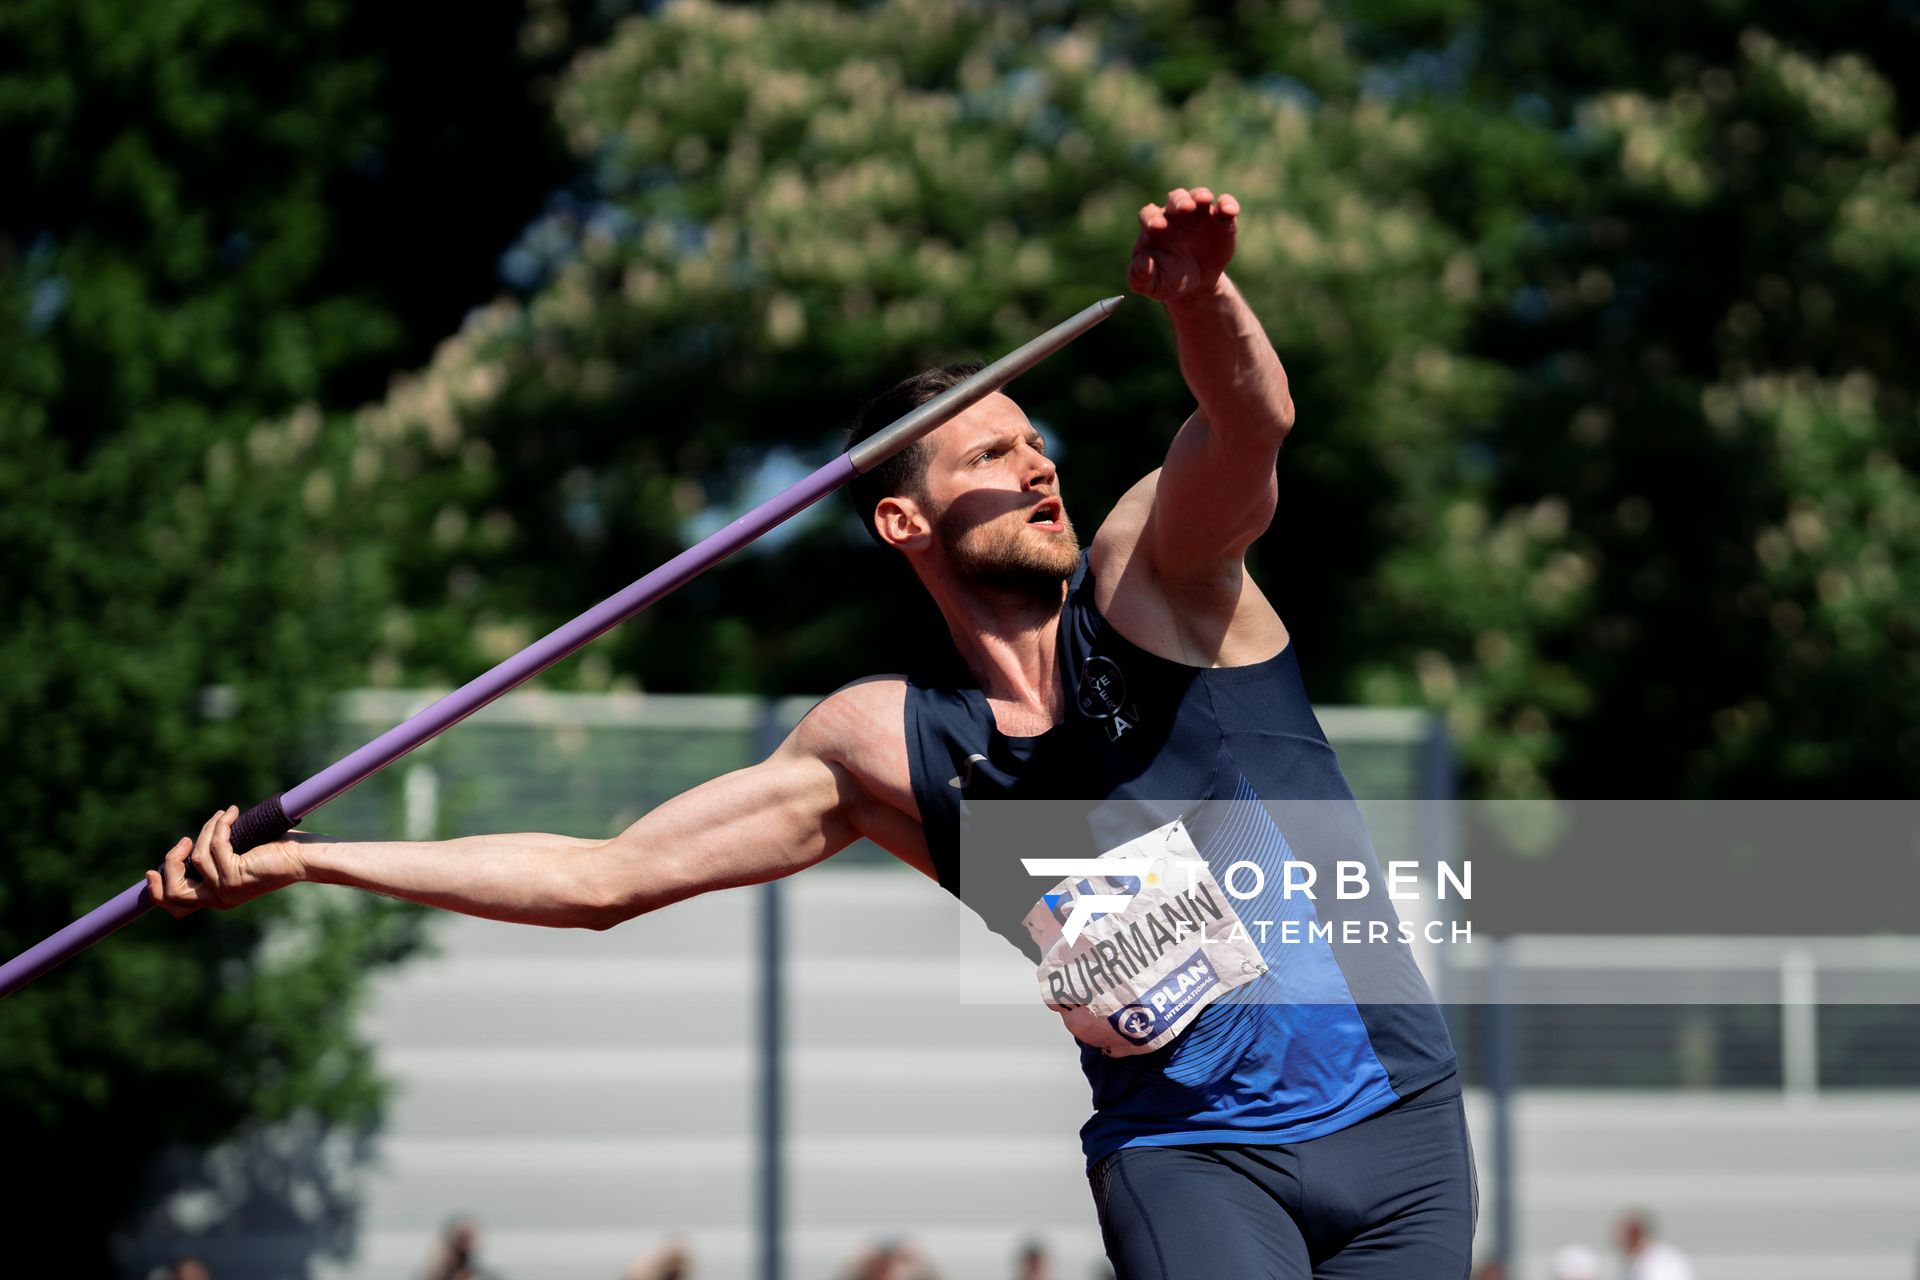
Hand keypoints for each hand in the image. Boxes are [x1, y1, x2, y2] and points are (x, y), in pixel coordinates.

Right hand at [147, 805, 305, 917]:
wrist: (304, 858)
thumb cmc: (276, 853)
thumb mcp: (237, 857)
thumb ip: (214, 857)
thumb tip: (190, 842)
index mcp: (218, 898)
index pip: (178, 906)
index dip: (158, 890)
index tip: (153, 869)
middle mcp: (219, 899)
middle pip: (174, 893)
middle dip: (172, 863)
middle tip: (185, 840)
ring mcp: (226, 889)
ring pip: (196, 858)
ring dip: (206, 831)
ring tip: (222, 816)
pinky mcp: (235, 875)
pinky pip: (215, 845)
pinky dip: (221, 824)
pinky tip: (232, 813)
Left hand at [1129, 185, 1238, 304]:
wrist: (1196, 284)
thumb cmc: (1168, 280)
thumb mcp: (1153, 284)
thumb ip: (1140, 276)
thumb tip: (1140, 263)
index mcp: (1154, 226)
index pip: (1148, 214)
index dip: (1151, 217)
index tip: (1157, 227)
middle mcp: (1175, 214)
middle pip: (1175, 198)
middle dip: (1179, 201)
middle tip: (1184, 208)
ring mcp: (1199, 214)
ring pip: (1198, 195)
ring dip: (1201, 195)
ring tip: (1204, 200)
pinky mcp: (1220, 219)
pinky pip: (1224, 205)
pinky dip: (1228, 204)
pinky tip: (1230, 211)